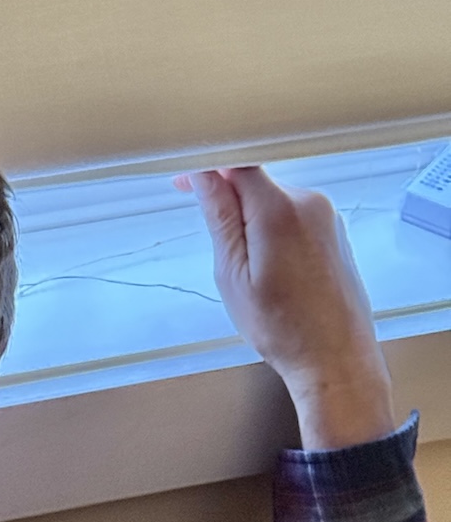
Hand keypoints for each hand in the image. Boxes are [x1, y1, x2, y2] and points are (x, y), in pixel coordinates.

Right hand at [174, 166, 393, 449]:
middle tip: (215, 241)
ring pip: (273, 198)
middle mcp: (310, 203)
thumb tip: (203, 176)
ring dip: (251, 218)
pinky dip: (272, 230)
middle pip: (255, 179)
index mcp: (280, 209)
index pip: (236, 160)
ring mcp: (327, 218)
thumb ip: (219, 216)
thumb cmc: (285, 328)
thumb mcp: (233, 273)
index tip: (185, 182)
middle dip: (228, 199)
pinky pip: (293, 214)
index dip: (206, 165)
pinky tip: (271, 269)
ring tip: (248, 267)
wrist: (337, 361)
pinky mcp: (334, 232)